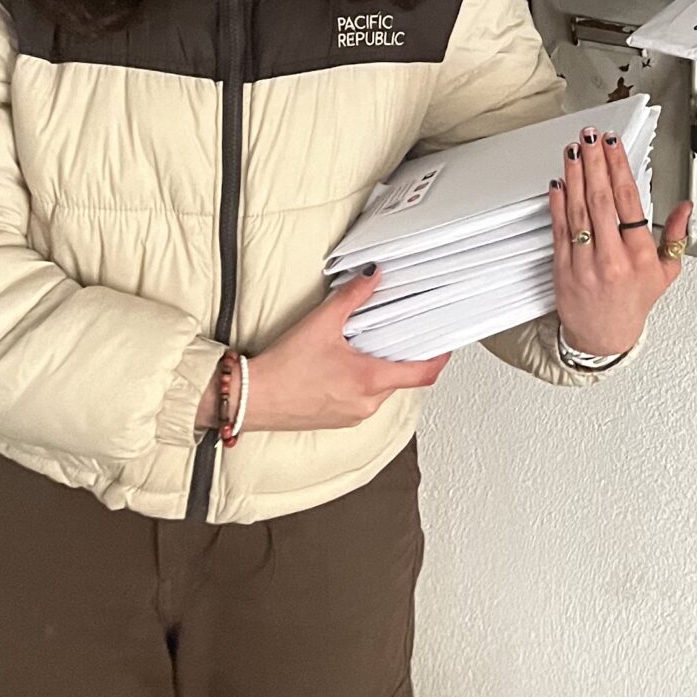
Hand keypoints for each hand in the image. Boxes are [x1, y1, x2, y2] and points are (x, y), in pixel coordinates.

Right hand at [225, 274, 451, 432]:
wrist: (251, 398)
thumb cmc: (283, 370)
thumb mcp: (321, 323)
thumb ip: (352, 296)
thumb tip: (373, 275)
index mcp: (369, 380)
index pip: (422, 374)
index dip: (438, 358)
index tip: (445, 345)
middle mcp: (366, 403)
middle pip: (402, 379)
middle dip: (403, 357)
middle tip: (399, 334)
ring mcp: (352, 415)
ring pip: (381, 390)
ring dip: (380, 369)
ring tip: (365, 346)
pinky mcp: (337, 420)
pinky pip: (362, 400)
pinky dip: (362, 381)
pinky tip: (345, 365)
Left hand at [550, 128, 691, 358]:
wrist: (603, 337)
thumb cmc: (634, 302)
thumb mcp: (666, 273)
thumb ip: (675, 236)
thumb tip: (684, 208)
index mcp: (640, 256)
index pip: (629, 202)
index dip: (620, 169)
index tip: (614, 146)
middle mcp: (613, 259)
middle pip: (602, 200)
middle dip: (595, 163)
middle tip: (591, 138)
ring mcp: (585, 264)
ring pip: (579, 210)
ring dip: (575, 176)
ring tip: (574, 151)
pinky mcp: (563, 269)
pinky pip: (560, 229)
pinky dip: (558, 203)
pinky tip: (558, 182)